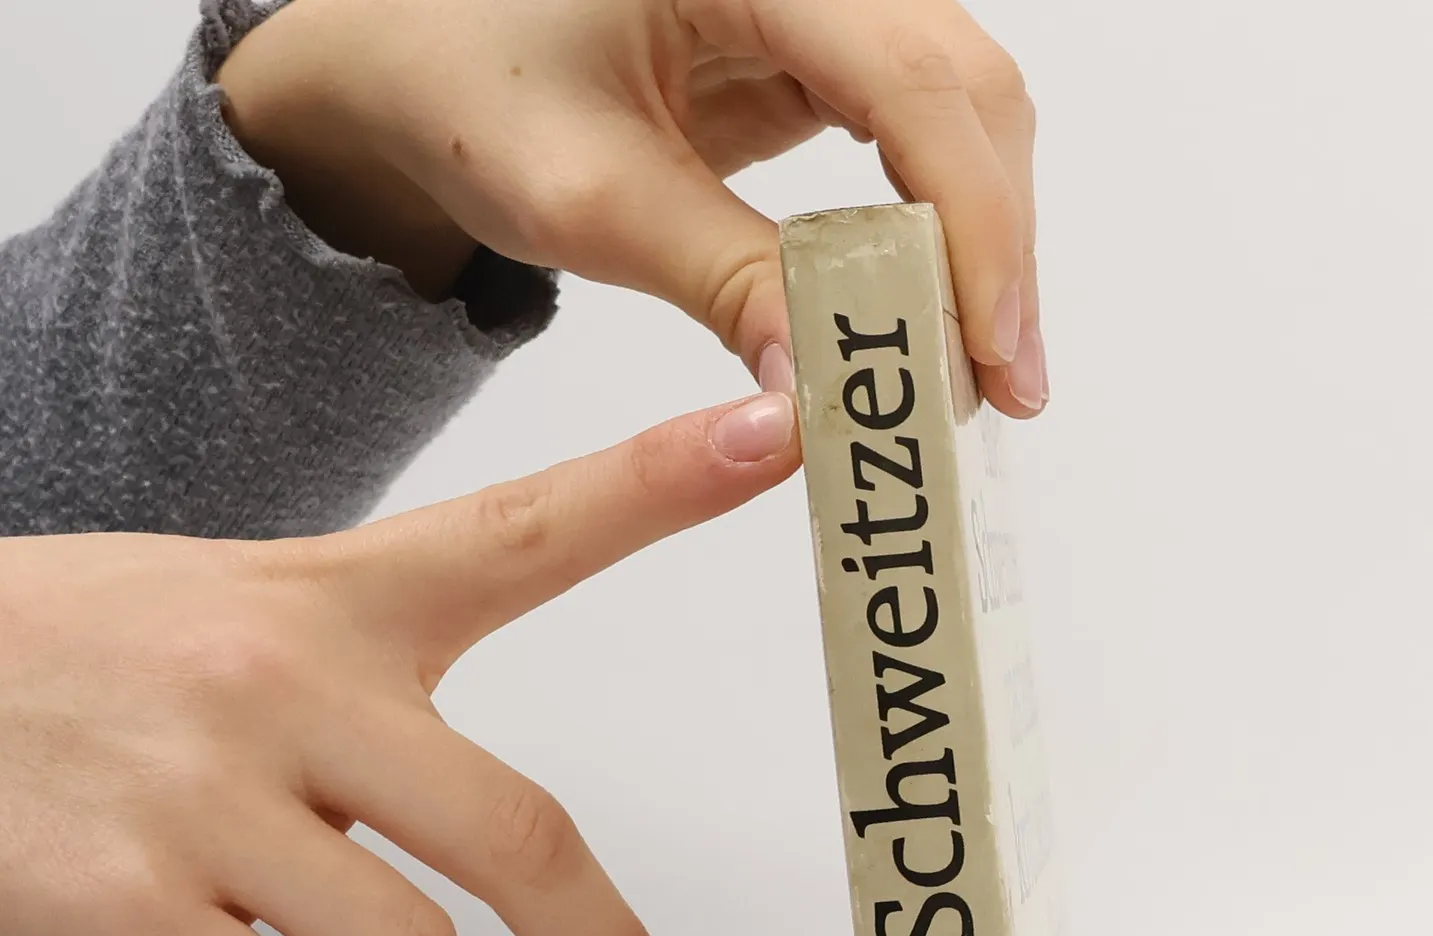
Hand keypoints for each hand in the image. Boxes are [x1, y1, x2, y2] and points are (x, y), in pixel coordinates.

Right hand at [0, 391, 797, 935]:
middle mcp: (283, 685)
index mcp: (325, 604)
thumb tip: (474, 876)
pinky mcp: (123, 909)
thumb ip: (355, 701)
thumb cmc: (51, 677)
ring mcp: (202, 796)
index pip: (523, 531)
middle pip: (520, 838)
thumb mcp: (213, 625)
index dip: (662, 486)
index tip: (782, 437)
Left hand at [219, 0, 1044, 416]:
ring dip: (981, 240)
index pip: (914, 82)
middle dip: (994, 244)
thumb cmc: (472, 91)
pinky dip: (941, 224)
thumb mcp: (590, 201)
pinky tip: (936, 305)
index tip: (990, 350)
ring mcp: (827, 0)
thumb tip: (828, 391)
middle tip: (1001, 384)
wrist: (420, 58)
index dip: (972, 221)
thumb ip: (724, 282)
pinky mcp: (826, 49)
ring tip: (977, 367)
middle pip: (967, 88)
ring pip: (964, 109)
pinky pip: (923, 130)